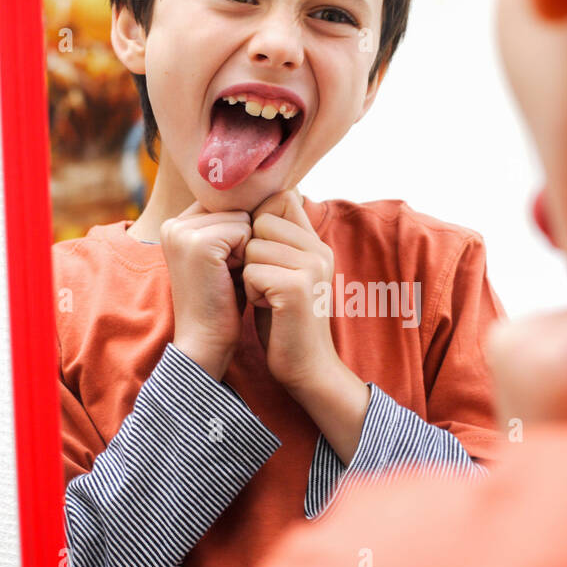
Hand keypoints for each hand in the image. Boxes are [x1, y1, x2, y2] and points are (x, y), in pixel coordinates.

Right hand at [161, 200, 251, 380]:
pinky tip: (230, 279)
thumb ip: (235, 225)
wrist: (206, 342)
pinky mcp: (198, 242)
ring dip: (248, 250)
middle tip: (228, 276)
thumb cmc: (223, 304)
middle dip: (246, 241)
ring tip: (228, 278)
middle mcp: (173, 223)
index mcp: (176, 224)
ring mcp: (183, 231)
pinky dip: (248, 257)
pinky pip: (245, 231)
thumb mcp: (228, 256)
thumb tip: (281, 193)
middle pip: (237, 209)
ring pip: (244, 218)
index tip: (231, 266)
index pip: (230, 206)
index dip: (243, 234)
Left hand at [243, 189, 338, 392]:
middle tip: (265, 283)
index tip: (255, 252)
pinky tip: (268, 309)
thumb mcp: (281, 273)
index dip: (258, 220)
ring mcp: (312, 266)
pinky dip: (252, 292)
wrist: (307, 368)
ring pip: (253, 246)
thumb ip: (273, 243)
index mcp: (315, 243)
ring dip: (249, 275)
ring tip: (267, 298)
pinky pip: (253, 271)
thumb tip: (247, 209)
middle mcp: (319, 249)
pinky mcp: (297, 287)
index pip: (283, 198)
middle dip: (250, 252)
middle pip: (261, 220)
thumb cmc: (284, 322)